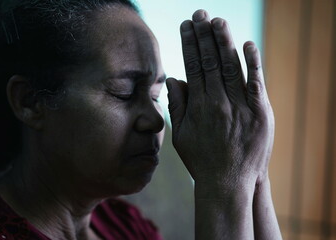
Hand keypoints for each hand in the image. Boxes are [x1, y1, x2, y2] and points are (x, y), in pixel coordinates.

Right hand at [166, 9, 274, 196]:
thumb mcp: (180, 135)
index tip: (186, 26)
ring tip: (218, 22)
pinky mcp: (260, 113)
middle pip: (210, 61)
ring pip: (231, 67)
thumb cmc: (201, 159)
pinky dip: (252, 63)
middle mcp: (218, 102)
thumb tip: (173, 78)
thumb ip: (177, 106)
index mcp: (198, 106)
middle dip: (204, 35)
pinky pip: (256, 83)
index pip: (193, 66)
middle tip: (200, 14)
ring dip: (225, 42)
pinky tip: (247, 45)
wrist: (228, 182)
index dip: (189, 44)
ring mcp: (240, 107)